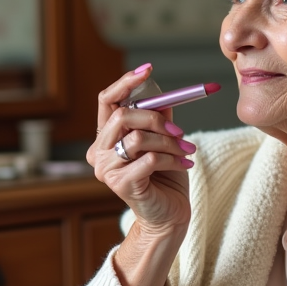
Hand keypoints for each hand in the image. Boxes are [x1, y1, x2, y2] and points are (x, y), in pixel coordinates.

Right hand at [87, 65, 195, 232]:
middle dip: (155, 119)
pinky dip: (173, 159)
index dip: (125, 83)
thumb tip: (161, 90)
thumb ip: (158, 117)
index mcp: (106, 138)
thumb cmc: (164, 178)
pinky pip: (150, 160)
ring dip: (169, 143)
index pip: (106, 101)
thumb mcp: (163, 140)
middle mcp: (100, 152)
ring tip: (186, 152)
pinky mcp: (121, 185)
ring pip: (138, 139)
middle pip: (122, 117)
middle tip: (178, 130)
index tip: (147, 69)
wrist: (169, 215)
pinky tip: (185, 165)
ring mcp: (107, 170)